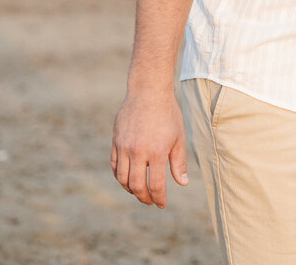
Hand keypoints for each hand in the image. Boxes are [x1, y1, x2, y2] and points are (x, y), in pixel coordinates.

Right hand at [111, 90, 188, 207]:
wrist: (148, 92)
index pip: (155, 185)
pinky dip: (119, 176)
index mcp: (156, 152)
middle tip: (150, 201)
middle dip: (144, 198)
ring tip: (139, 191)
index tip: (161, 204)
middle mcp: (138, 152)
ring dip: (130, 189)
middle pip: (136, 186)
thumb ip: (179, 162)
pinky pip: (114, 165)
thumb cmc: (168, 114)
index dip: (159, 198)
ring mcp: (124, 147)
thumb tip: (182, 183)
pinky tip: (127, 178)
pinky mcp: (115, 141)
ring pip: (122, 178)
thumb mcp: (179, 138)